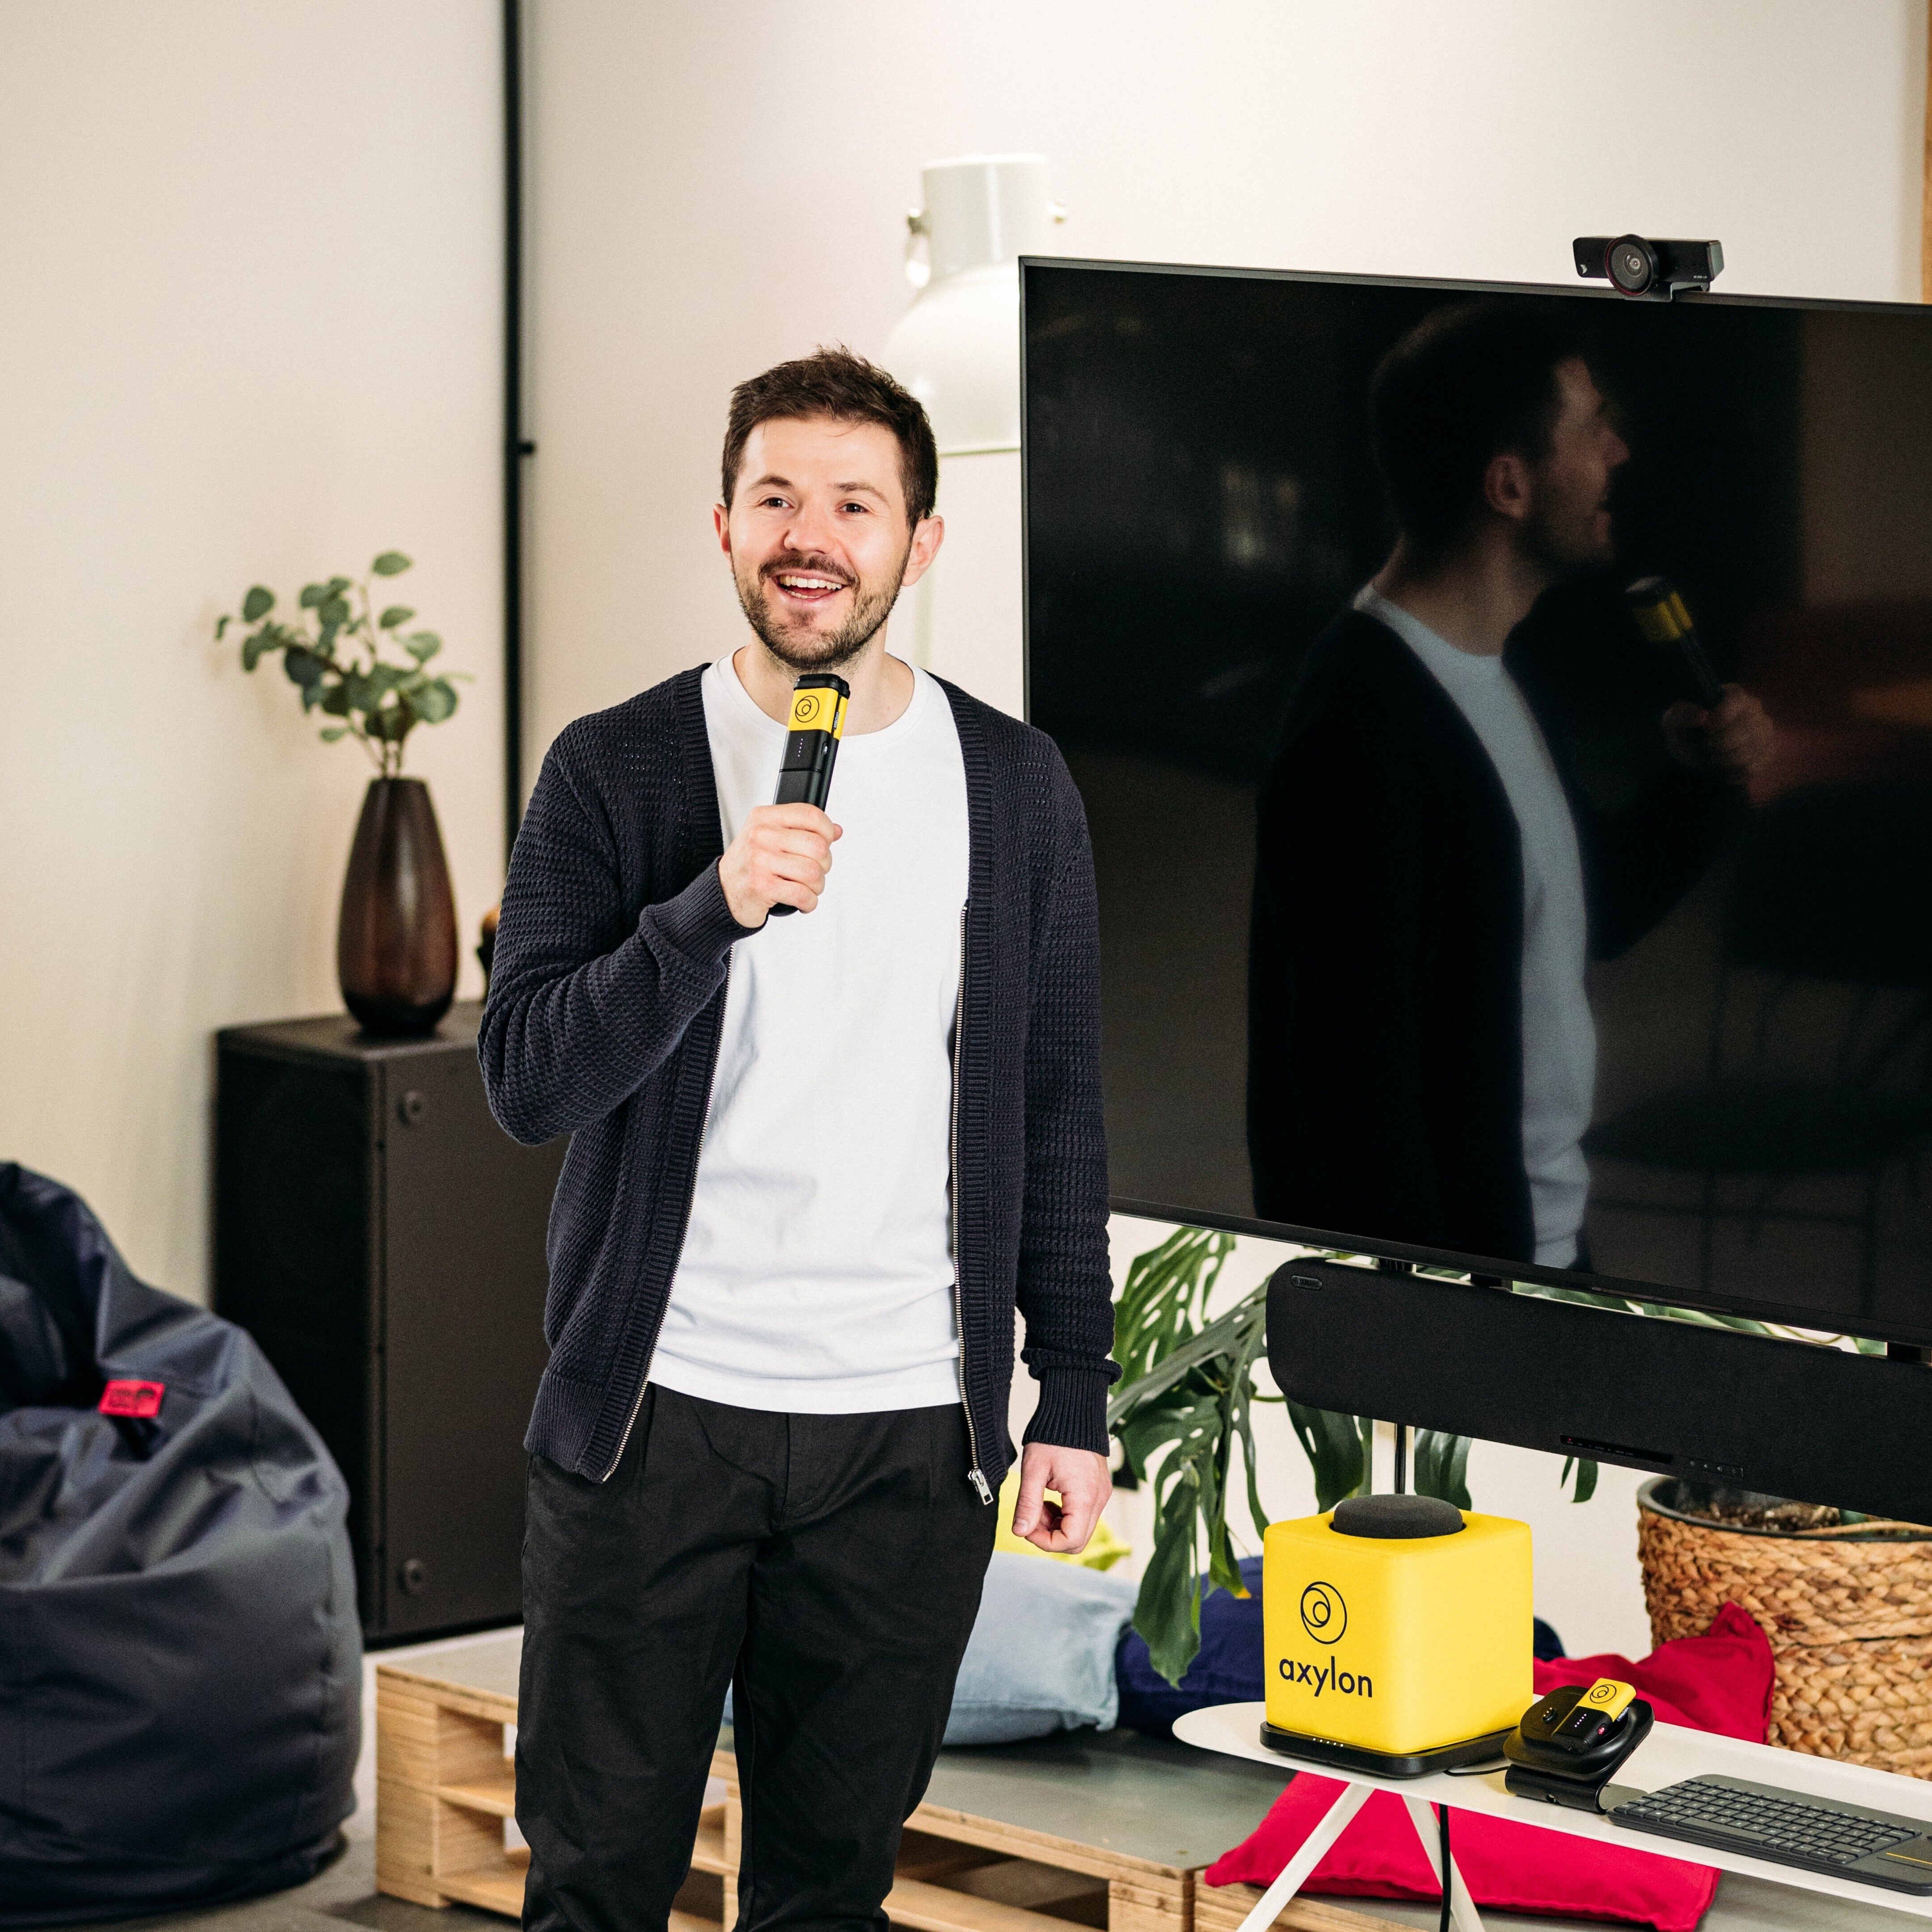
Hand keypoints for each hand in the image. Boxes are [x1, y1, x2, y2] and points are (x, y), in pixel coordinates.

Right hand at [718, 803, 841, 925]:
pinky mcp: (762, 886)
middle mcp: (760, 835)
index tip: (827, 842)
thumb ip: (801, 830)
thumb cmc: (750, 865)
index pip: (810, 815)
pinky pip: (803, 895)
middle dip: (824, 865)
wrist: (723, 892)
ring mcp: (759, 861)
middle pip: (817, 846)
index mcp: (764, 817)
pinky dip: (809, 903)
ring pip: (813, 873)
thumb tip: (835, 831)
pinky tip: (802, 902)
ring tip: (807, 888)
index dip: (827, 831)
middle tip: (813, 872)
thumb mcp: (770, 837)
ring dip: (817, 886)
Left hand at [1011, 1443, 1110, 1554]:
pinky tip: (1050, 1499)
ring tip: (1038, 1503)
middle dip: (1050, 1535)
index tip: (1027, 1528)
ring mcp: (1101, 1494)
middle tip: (1031, 1516)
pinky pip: (1083, 1515)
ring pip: (1080, 1529)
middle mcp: (1098, 1498)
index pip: (1070, 1540)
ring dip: (1056, 1525)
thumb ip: (1027, 1503)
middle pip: (1078, 1540)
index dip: (1045, 1542)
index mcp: (1084, 1496)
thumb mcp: (1034, 1470)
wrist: (1072, 1411)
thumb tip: (1020, 1531)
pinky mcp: (1098, 1489)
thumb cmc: (1053, 1436)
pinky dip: (1065, 1515)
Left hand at [1662, 684, 1774, 784]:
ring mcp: (1765, 729)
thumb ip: (1682, 714)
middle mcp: (1754, 708)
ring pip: (1749, 753)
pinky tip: (1724, 770)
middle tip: (1706, 749)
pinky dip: (1733, 774)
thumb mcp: (1673, 721)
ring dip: (1724, 763)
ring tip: (1714, 759)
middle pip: (1744, 732)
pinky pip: (1754, 768)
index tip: (1704, 732)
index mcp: (1733, 694)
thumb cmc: (1685, 731)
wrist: (1694, 752)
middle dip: (1718, 747)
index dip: (1715, 724)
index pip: (1733, 706)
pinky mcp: (1768, 749)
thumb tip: (1703, 715)